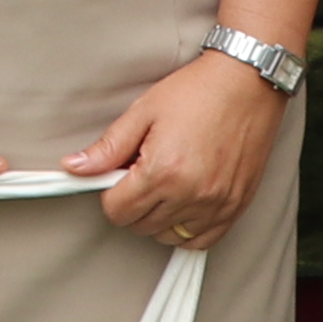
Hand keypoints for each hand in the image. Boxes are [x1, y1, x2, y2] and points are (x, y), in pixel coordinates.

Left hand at [69, 49, 282, 247]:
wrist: (248, 81)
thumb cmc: (197, 91)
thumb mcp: (144, 112)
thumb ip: (108, 147)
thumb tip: (74, 167)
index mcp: (163, 171)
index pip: (117, 211)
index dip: (110, 193)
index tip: (120, 175)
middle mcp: (191, 194)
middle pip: (140, 226)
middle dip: (132, 204)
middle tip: (143, 173)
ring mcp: (217, 204)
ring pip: (168, 237)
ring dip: (158, 218)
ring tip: (165, 185)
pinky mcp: (236, 207)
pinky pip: (201, 240)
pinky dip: (187, 229)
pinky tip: (184, 203)